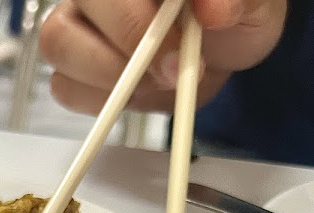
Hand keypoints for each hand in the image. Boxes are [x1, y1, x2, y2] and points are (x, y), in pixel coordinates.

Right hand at [39, 0, 287, 113]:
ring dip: (108, 80)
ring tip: (157, 84)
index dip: (135, 27)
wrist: (222, 44)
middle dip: (123, 59)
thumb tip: (214, 10)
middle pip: (64, 22)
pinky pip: (64, 86)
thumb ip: (240, 0)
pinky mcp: (73, 66)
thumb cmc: (233, 13)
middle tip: (172, 76)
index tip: (179, 58)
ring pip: (58, 48)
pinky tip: (140, 94)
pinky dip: (100, 101)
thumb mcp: (255, 4)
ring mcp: (75, 22)